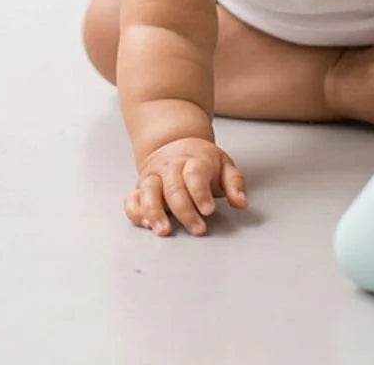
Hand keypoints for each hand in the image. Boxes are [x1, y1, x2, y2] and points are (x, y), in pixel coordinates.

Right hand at [125, 137, 246, 235]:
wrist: (175, 143)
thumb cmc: (202, 160)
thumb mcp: (224, 165)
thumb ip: (234, 183)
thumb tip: (241, 203)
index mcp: (193, 160)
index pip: (195, 175)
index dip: (201, 193)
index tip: (209, 210)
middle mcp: (170, 167)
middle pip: (174, 188)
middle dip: (185, 211)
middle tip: (198, 229)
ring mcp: (153, 177)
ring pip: (149, 192)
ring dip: (155, 212)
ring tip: (165, 231)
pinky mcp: (140, 187)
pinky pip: (132, 200)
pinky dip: (136, 212)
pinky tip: (145, 224)